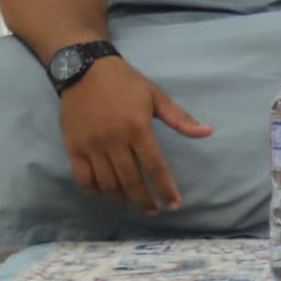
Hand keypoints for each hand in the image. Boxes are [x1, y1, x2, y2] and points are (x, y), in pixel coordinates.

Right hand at [60, 57, 210, 212]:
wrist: (84, 70)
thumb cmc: (125, 83)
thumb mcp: (157, 96)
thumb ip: (181, 119)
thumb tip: (208, 132)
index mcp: (138, 128)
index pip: (155, 166)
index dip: (165, 188)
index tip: (174, 204)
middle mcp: (114, 141)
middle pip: (131, 181)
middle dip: (145, 201)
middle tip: (155, 211)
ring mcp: (91, 146)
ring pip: (107, 184)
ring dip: (122, 198)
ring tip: (133, 203)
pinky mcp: (73, 148)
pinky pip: (83, 178)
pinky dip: (95, 191)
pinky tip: (106, 194)